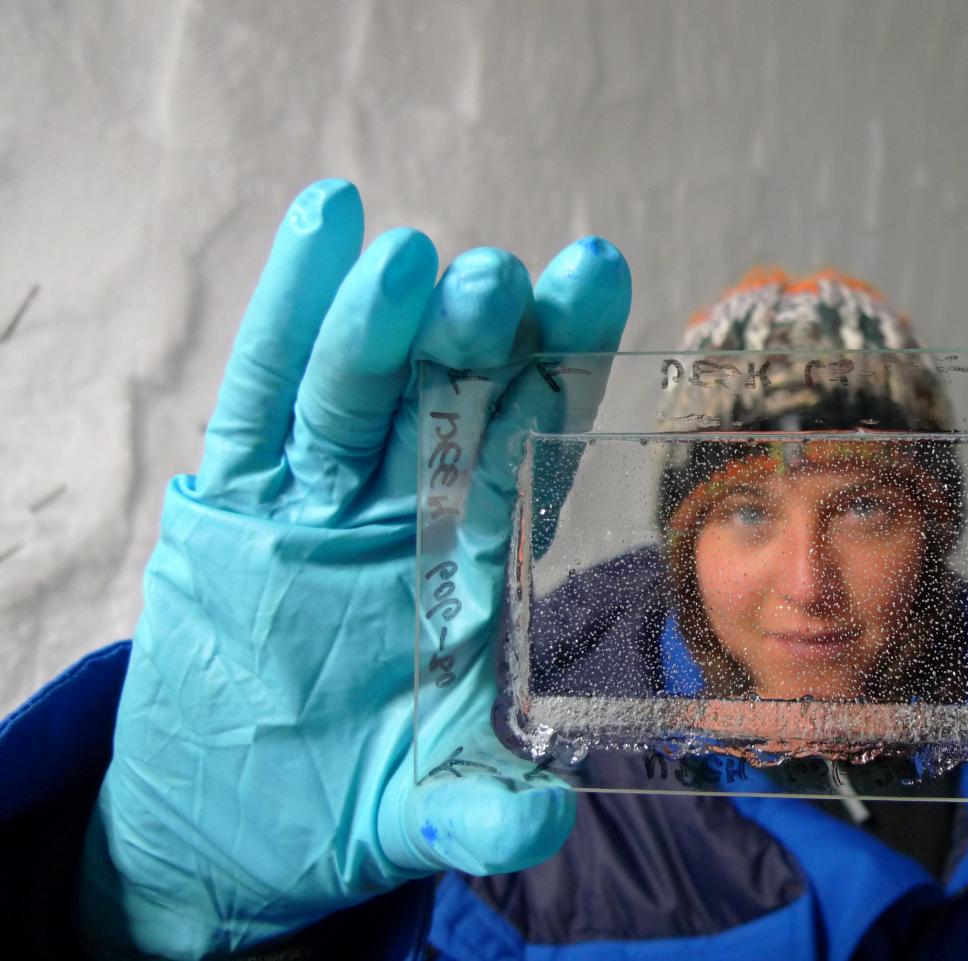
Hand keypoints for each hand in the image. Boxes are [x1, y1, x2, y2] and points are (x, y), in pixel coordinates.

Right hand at [76, 180, 629, 957]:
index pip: (534, 435)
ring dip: (385, 322)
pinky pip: (261, 399)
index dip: (565, 358)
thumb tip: (549, 818)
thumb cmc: (355, 793)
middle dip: (483, 334)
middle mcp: (411, 504)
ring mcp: (321, 498)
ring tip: (413, 262)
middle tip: (503, 284)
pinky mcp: (238, 505)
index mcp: (479, 554)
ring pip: (358, 385)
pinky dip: (286, 316)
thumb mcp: (428, 805)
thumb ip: (486, 809)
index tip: (595, 278)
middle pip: (458, 391)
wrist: (238, 823)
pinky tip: (320, 227)